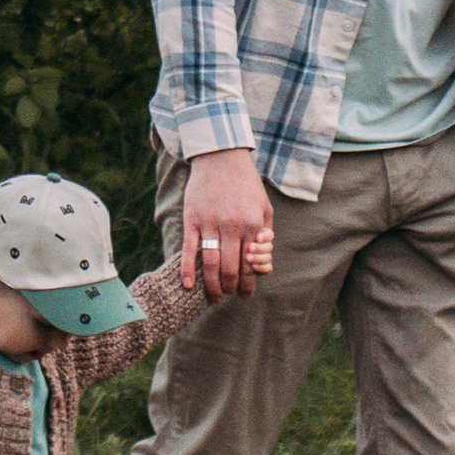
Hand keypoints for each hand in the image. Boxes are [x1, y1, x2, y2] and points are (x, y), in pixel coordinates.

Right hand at [182, 147, 274, 298]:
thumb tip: (262, 261)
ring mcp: (210, 223)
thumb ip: (265, 233)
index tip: (245, 296)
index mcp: (252, 225)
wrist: (221, 157)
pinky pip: (189, 250)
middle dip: (230, 289)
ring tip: (214, 297)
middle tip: (228, 296)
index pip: (250, 266)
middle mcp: (232, 227)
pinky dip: (188, 270)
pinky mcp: (192, 219)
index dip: (248, 286)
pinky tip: (189, 285)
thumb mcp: (264, 206)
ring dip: (212, 286)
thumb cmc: (245, 183)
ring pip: (211, 264)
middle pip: (230, 270)